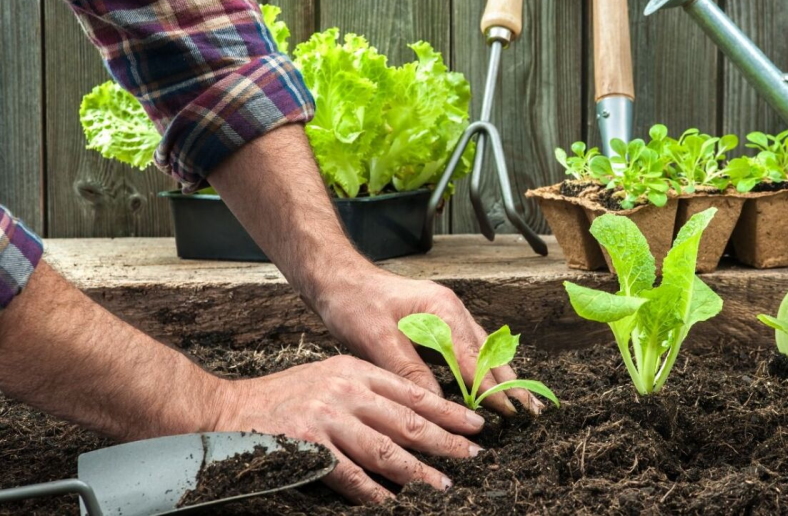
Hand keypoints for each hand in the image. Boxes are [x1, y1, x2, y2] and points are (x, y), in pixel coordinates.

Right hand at [214, 354, 483, 502]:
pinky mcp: (308, 446)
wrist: (229, 409)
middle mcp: (345, 390)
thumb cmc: (284, 396)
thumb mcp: (330, 377)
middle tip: (473, 455)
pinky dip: (373, 491)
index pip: (412, 391)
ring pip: (385, 449)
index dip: (447, 410)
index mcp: (355, 370)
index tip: (474, 424)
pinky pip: (350, 475)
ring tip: (443, 485)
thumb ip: (366, 392)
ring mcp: (327, 418)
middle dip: (445, 440)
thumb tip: (410, 418)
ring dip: (417, 471)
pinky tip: (391, 502)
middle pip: (407, 419)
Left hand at [312, 269, 541, 415]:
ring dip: (499, 376)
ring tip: (520, 403)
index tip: (511, 413)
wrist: (338, 279)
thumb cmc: (354, 303)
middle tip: (531, 412)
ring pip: (482, 350)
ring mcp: (446, 314)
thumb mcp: (377, 339)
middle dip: (509, 383)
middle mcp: (451, 310)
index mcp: (442, 309)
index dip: (492, 388)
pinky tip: (488, 385)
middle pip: (488, 352)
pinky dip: (481, 368)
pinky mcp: (437, 322)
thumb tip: (437, 404)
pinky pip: (468, 348)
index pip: (474, 358)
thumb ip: (409, 370)